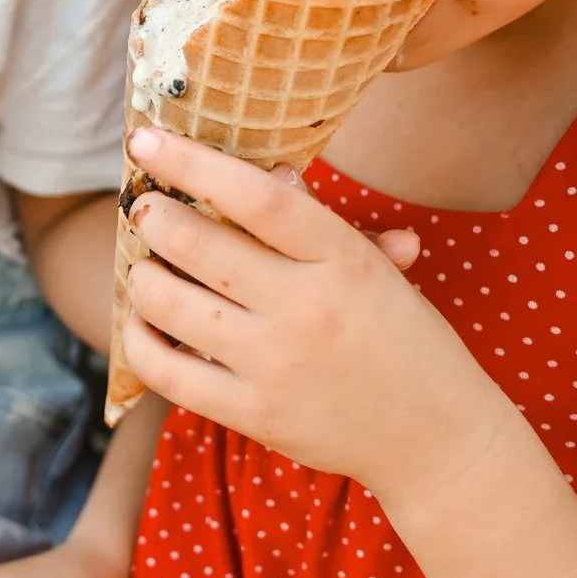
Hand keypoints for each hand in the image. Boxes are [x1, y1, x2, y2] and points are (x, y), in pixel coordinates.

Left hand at [119, 125, 484, 489]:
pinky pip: (166, 370)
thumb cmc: (402, 339)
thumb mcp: (374, 271)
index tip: (146, 139)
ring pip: (168, 302)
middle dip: (152, 217)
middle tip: (144, 209)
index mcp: (343, 258)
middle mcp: (306, 307)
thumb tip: (272, 171)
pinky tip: (144, 322)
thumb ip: (318, 223)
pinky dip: (139, 339)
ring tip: (145, 267)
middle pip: (196, 242)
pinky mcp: (253, 414)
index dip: (191, 162)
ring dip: (141, 275)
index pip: (257, 196)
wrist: (437, 438)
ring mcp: (275, 364)